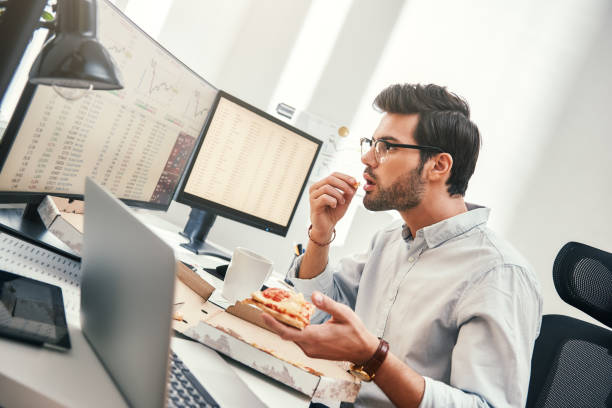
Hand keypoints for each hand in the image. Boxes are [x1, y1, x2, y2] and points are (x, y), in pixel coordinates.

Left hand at [262, 291, 378, 363]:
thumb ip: (328, 304)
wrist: (363, 351)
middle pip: (286, 334)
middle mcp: (310, 346)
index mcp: (315, 337)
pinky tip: (294, 321)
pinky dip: (294, 330)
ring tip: (279, 312)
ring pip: (292, 337)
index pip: (287, 332)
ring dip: (285, 326)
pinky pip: (298, 340)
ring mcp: (311, 351)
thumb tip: (314, 296)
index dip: (273, 324)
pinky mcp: (313, 352)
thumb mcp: (344, 314)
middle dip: (276, 321)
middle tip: (268, 308)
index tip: (263, 314)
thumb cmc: (355, 333)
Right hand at [308, 172, 357, 241]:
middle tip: (351, 192)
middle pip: (330, 179)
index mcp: (322, 184)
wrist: (327, 226)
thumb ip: (349, 192)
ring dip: (338, 195)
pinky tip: (334, 205)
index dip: (345, 177)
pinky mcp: (313, 204)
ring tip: (342, 202)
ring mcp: (313, 195)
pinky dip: (333, 201)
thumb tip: (356, 183)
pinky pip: (324, 198)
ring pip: (327, 188)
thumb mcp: (345, 200)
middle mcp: (316, 188)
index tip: (355, 182)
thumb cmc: (334, 212)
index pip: (334, 175)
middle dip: (343, 185)